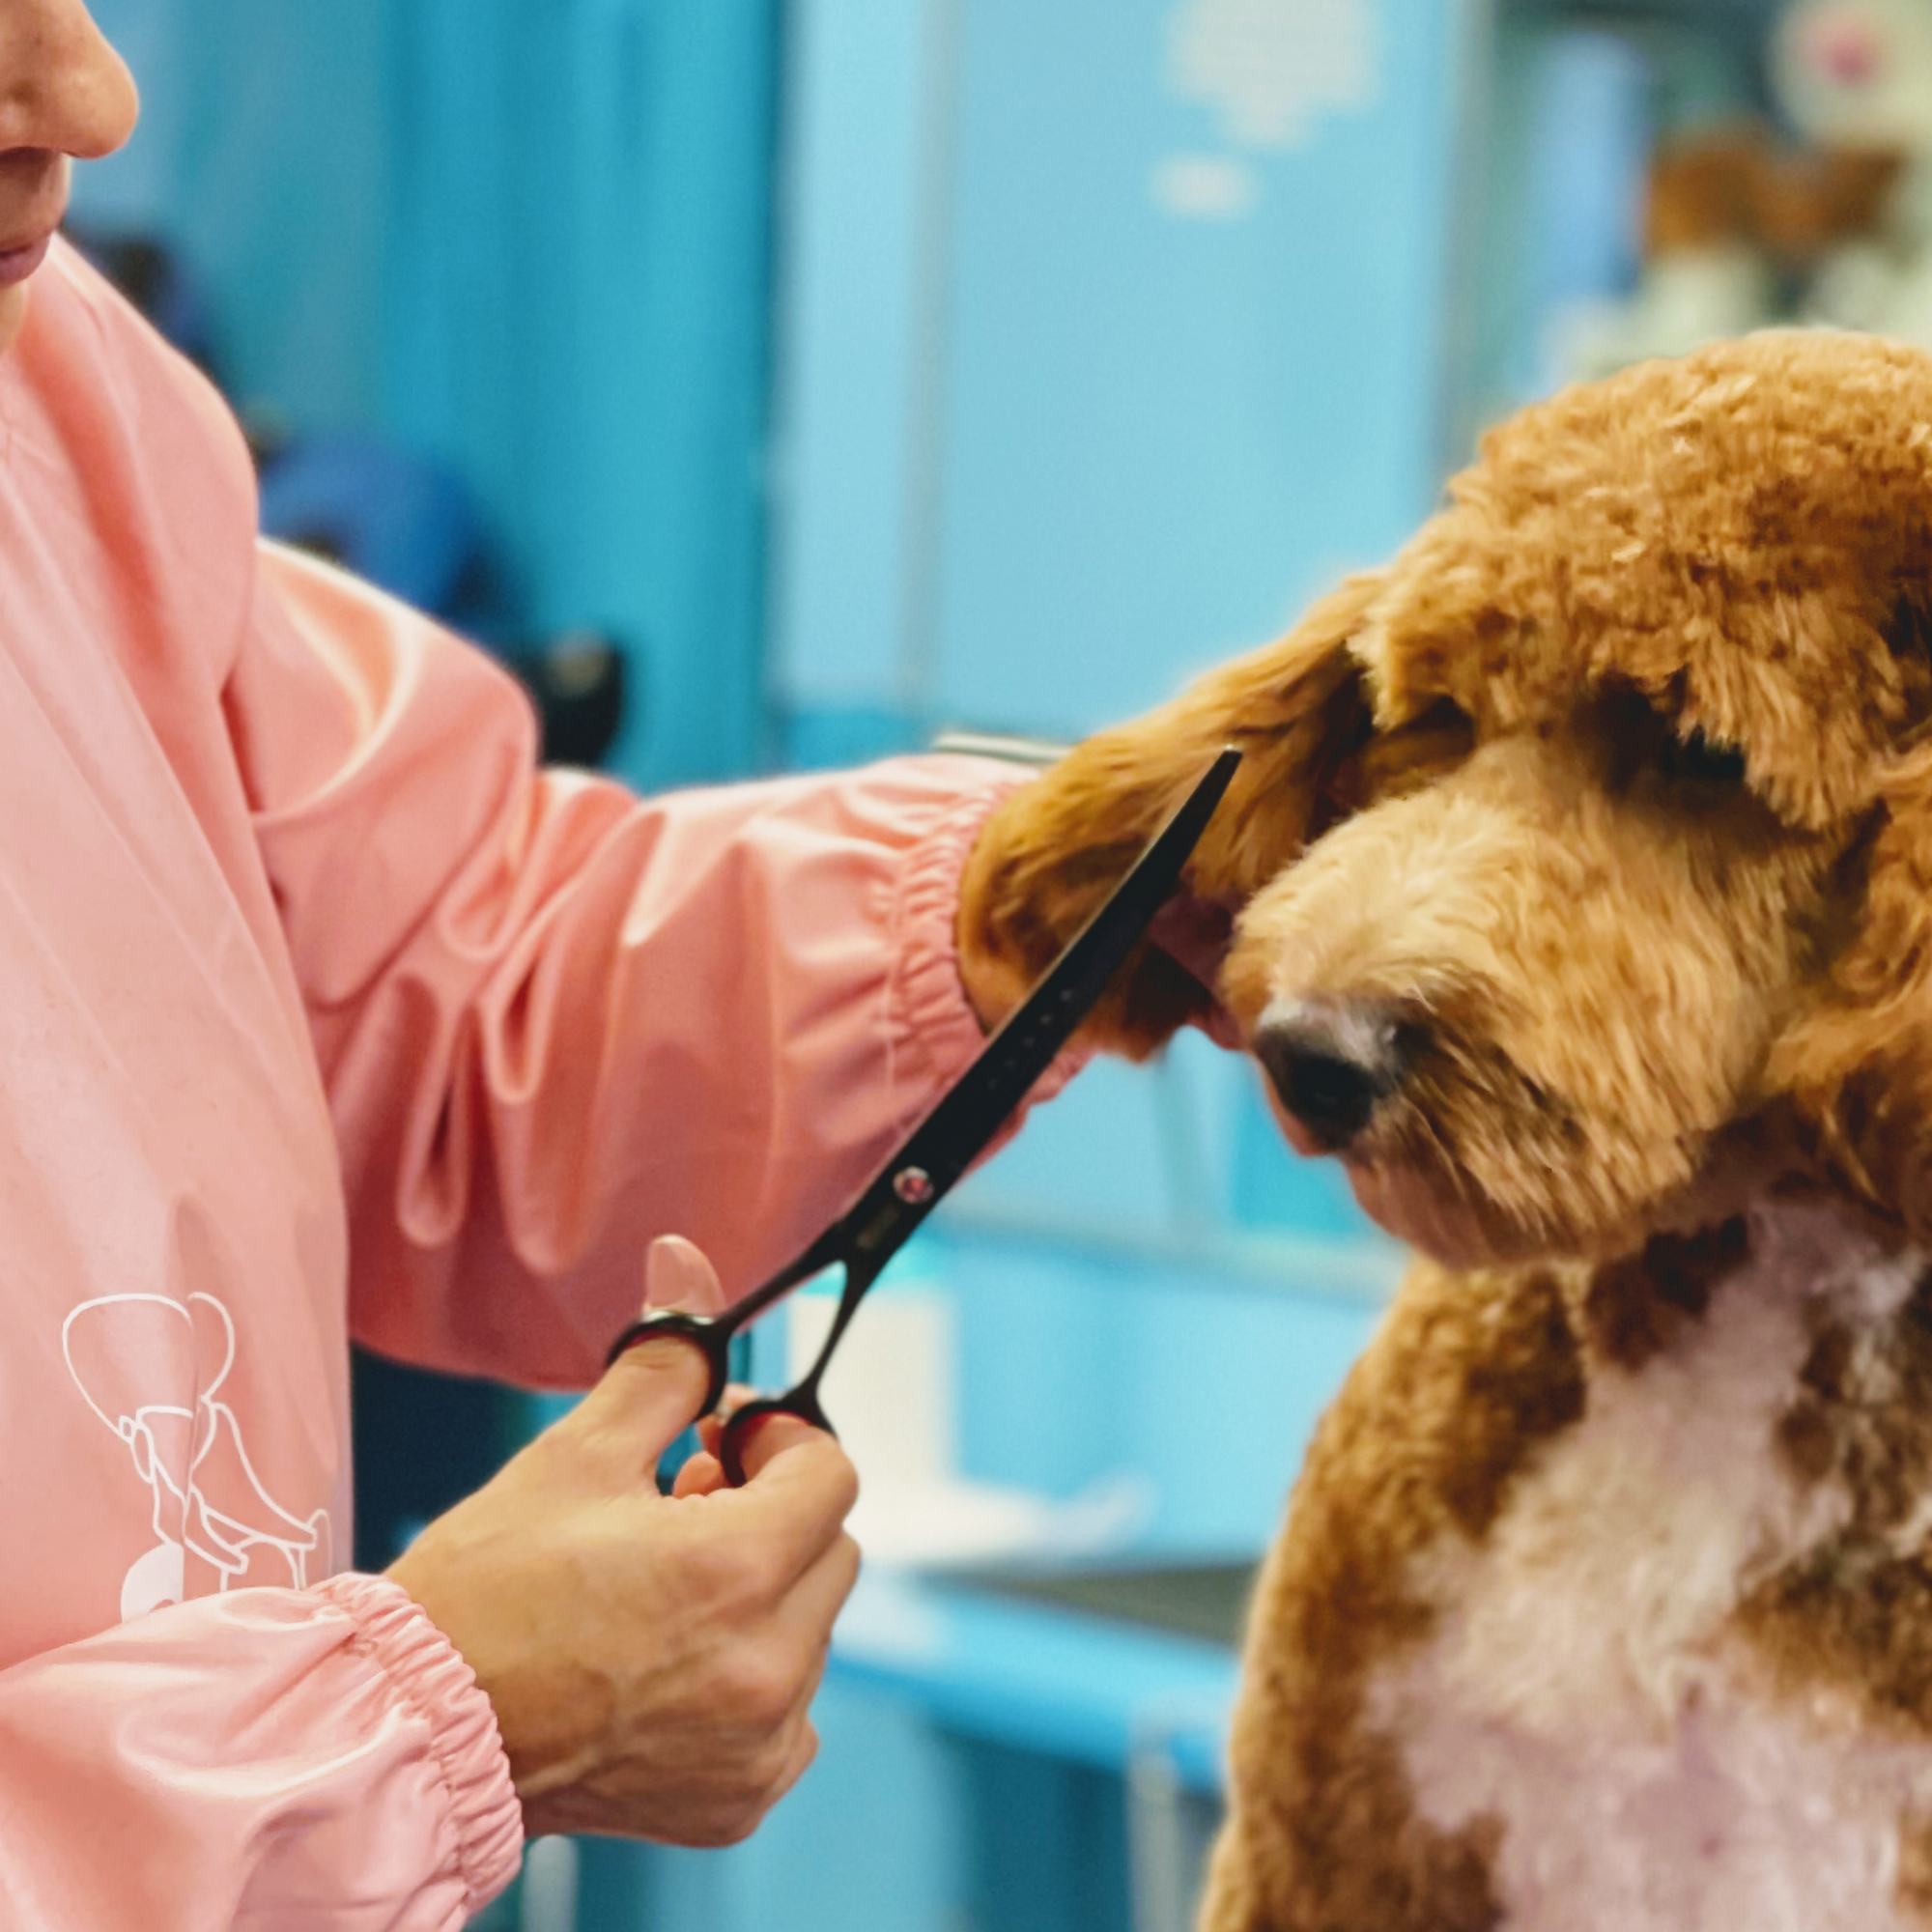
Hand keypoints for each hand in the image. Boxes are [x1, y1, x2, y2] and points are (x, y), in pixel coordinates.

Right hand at [386, 1237, 861, 1845]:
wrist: (414, 1732)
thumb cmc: (486, 1589)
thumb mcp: (577, 1454)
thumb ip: (662, 1362)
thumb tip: (689, 1260)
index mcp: (735, 1573)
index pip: (830, 1474)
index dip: (778, 1441)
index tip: (719, 1438)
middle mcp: (765, 1667)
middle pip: (829, 1549)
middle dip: (769, 1513)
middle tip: (680, 1506)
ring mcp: (757, 1743)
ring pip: (810, 1627)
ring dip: (760, 1594)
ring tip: (661, 1588)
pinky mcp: (738, 1799)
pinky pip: (786, 1710)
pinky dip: (748, 1675)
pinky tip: (665, 1661)